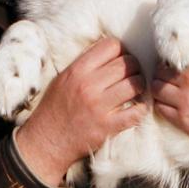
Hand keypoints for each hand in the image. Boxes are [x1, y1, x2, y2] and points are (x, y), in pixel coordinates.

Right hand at [15, 37, 144, 187]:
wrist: (46, 141)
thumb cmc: (54, 108)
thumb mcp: (63, 79)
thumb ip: (85, 64)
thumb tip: (110, 51)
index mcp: (77, 70)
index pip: (111, 46)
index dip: (122, 50)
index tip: (121, 58)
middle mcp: (88, 86)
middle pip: (127, 63)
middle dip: (134, 67)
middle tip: (131, 75)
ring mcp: (99, 107)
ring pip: (135, 84)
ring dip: (140, 86)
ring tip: (135, 90)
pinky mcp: (107, 127)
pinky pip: (136, 112)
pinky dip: (142, 109)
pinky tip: (137, 108)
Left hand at [151, 37, 188, 165]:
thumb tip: (186, 32)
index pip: (169, 56)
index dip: (170, 59)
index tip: (174, 63)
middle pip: (159, 73)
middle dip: (164, 73)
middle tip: (172, 76)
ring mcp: (187, 104)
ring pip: (156, 90)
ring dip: (161, 88)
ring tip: (172, 88)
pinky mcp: (185, 122)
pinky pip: (161, 109)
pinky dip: (164, 104)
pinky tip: (175, 102)